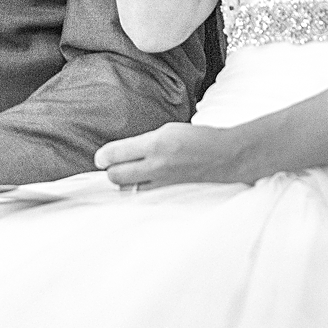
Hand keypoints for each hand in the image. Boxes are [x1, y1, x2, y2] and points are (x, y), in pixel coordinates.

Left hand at [95, 122, 248, 189]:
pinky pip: (144, 197)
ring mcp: (163, 183)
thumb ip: (142, 142)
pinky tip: (143, 185)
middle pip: (115, 176)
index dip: (103, 157)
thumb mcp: (169, 130)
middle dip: (111, 170)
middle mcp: (157, 165)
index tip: (100, 158)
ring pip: (128, 189)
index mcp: (156, 143)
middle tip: (114, 165)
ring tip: (131, 175)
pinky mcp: (170, 195)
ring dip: (125, 182)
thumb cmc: (199, 139)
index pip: (116, 154)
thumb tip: (116, 153)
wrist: (227, 157)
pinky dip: (139, 191)